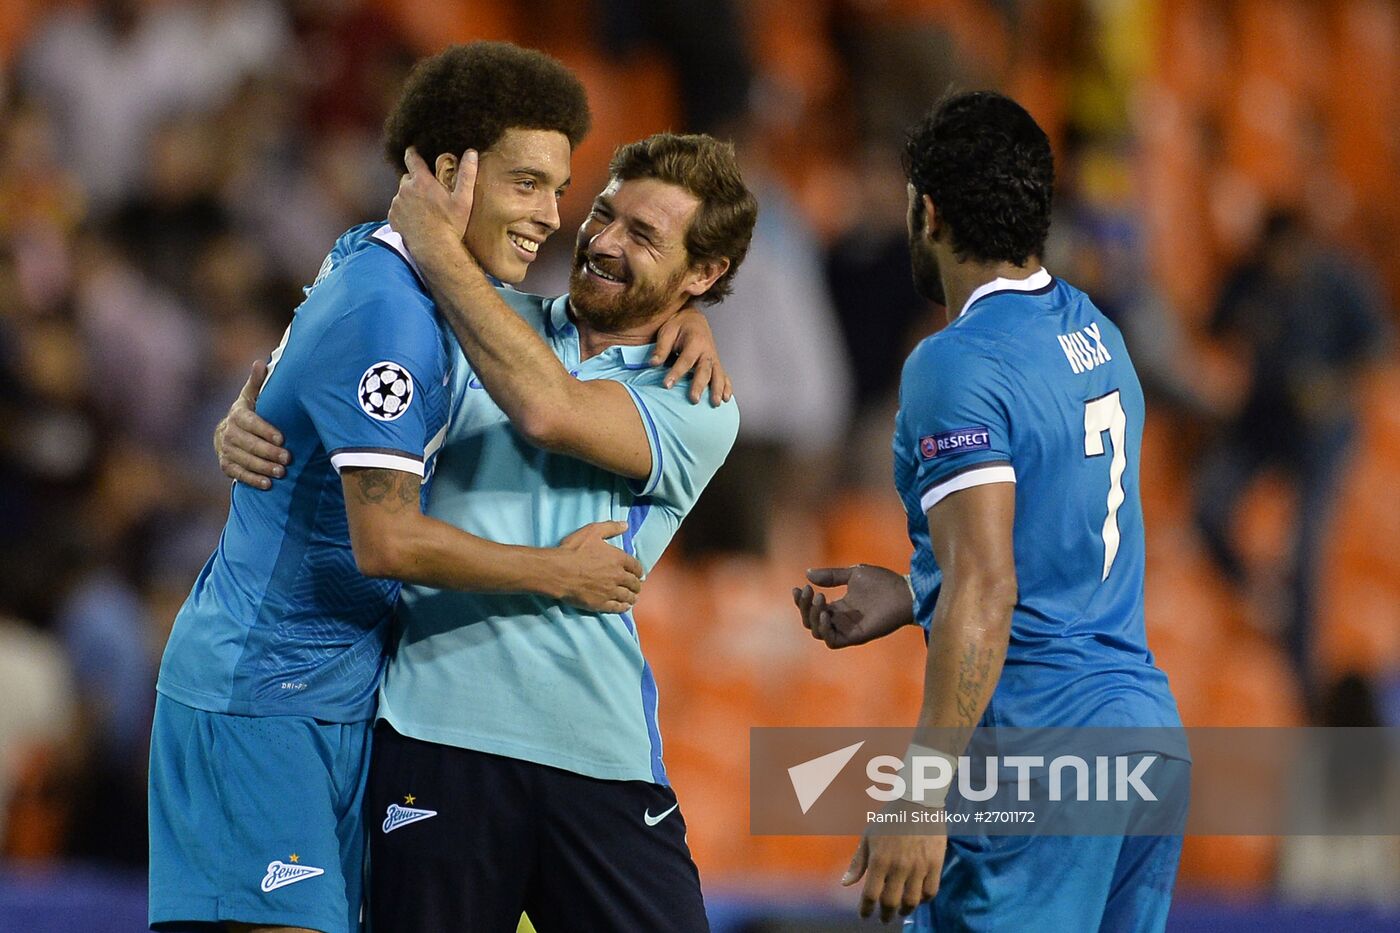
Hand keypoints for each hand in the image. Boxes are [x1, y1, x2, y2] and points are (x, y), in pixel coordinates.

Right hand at [216, 360, 289, 488]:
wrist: (230, 432)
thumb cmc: (250, 412)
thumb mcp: (253, 397)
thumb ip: (257, 383)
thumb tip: (260, 362)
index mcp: (237, 414)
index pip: (249, 422)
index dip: (265, 431)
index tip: (282, 439)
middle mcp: (228, 432)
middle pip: (247, 444)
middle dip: (268, 452)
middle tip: (288, 459)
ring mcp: (225, 449)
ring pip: (243, 460)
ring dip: (262, 467)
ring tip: (281, 472)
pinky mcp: (225, 464)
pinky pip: (237, 473)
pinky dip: (251, 479)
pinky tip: (267, 484)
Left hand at [389, 146, 476, 262]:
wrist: (434, 250)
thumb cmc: (451, 225)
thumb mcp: (464, 200)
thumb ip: (466, 174)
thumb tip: (471, 153)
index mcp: (421, 181)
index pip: (412, 158)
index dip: (413, 152)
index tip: (414, 150)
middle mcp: (405, 189)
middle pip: (408, 177)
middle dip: (417, 182)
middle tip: (429, 193)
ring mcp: (397, 204)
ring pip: (402, 194)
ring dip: (411, 198)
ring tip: (424, 210)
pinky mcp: (392, 217)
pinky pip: (397, 208)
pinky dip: (405, 211)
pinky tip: (416, 220)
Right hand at [553, 521, 643, 612]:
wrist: (559, 571)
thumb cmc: (573, 550)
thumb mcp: (592, 531)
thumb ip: (610, 528)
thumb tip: (625, 525)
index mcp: (618, 558)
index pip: (635, 566)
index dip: (638, 571)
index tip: (639, 574)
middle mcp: (618, 576)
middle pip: (633, 583)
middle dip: (636, 585)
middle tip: (637, 587)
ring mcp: (610, 591)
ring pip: (627, 596)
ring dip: (632, 597)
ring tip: (633, 598)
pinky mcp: (601, 603)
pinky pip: (616, 607)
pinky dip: (623, 607)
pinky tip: (624, 607)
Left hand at [650, 304, 732, 405]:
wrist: (692, 318)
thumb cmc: (678, 325)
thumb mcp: (667, 332)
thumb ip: (661, 348)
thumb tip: (653, 363)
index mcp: (695, 341)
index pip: (685, 360)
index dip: (676, 373)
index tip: (666, 385)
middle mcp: (707, 351)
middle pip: (704, 370)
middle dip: (699, 385)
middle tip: (694, 400)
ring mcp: (713, 358)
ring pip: (718, 374)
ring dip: (717, 389)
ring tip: (715, 403)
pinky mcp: (716, 364)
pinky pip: (724, 375)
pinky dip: (727, 387)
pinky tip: (726, 398)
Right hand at [793, 564, 915, 648]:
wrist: (904, 592)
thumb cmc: (883, 582)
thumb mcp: (853, 573)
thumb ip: (831, 576)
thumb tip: (807, 574)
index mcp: (839, 607)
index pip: (812, 608)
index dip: (802, 600)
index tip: (799, 587)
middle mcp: (840, 620)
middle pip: (810, 620)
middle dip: (805, 606)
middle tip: (810, 591)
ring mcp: (847, 629)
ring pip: (817, 632)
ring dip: (812, 617)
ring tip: (820, 600)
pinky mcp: (855, 637)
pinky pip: (832, 642)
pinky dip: (824, 630)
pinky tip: (825, 614)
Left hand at [843, 817, 946, 922]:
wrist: (917, 802)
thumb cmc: (889, 820)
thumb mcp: (868, 837)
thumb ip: (858, 862)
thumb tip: (846, 884)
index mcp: (879, 860)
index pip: (870, 895)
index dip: (866, 910)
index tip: (865, 915)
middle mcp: (898, 866)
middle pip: (891, 902)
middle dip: (885, 915)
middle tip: (884, 918)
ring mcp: (919, 866)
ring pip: (912, 901)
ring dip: (904, 911)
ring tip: (900, 911)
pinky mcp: (935, 864)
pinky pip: (931, 892)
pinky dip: (923, 900)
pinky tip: (918, 899)